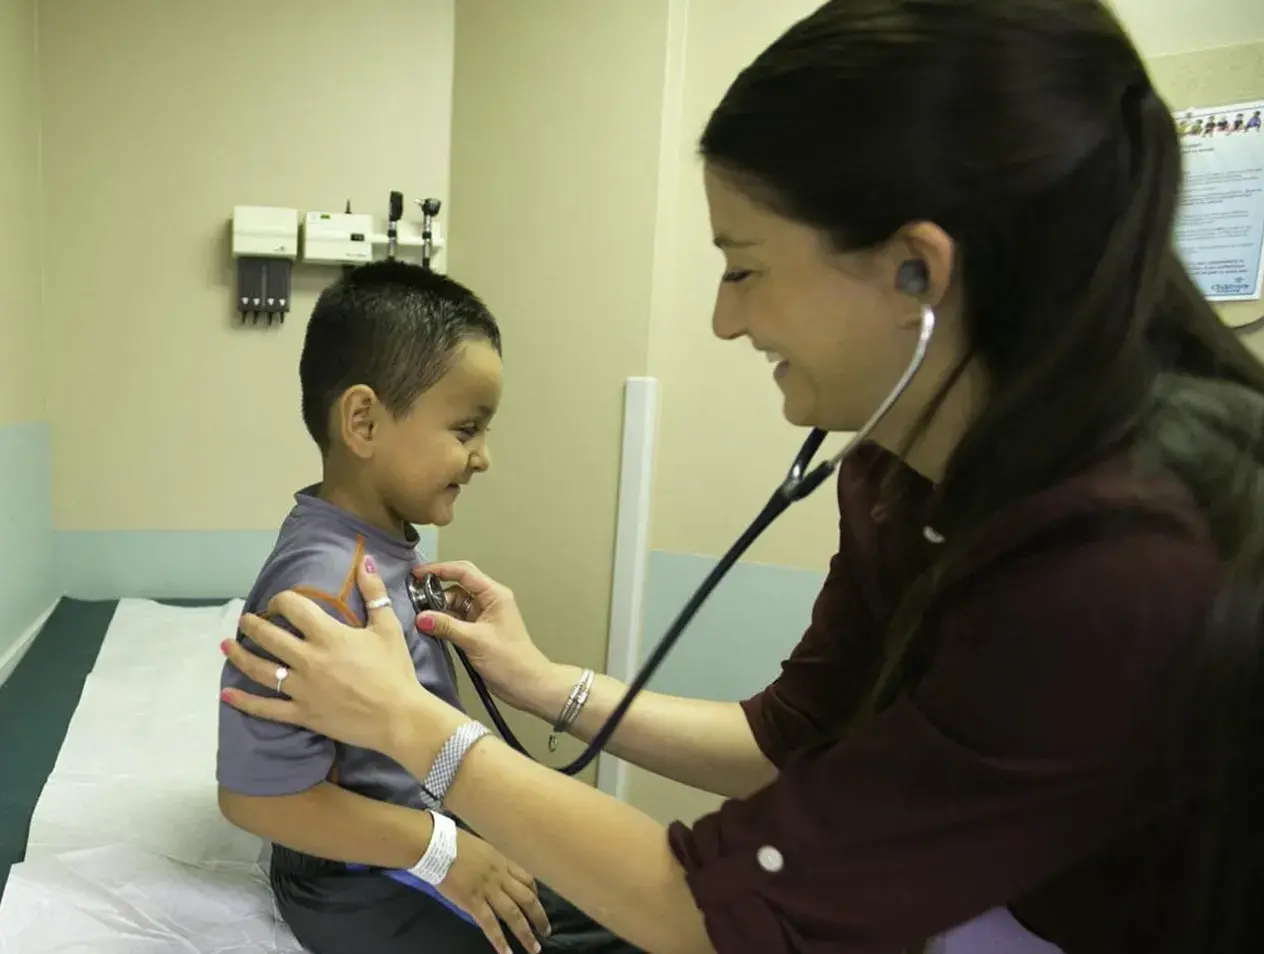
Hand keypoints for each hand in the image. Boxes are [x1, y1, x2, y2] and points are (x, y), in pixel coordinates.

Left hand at [220, 555, 460, 759]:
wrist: (399, 716)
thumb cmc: (395, 670)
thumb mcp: (388, 627)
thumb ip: (374, 593)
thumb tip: (365, 560)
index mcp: (328, 635)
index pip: (293, 607)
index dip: (281, 600)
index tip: (280, 603)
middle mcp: (308, 659)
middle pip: (269, 637)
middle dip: (253, 625)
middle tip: (246, 620)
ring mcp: (302, 689)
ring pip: (260, 670)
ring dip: (240, 655)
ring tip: (227, 646)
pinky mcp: (302, 713)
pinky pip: (266, 708)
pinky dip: (244, 701)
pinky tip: (226, 694)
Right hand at [416, 562, 557, 715]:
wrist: (526, 684)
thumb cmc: (511, 661)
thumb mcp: (475, 641)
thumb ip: (447, 627)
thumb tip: (421, 617)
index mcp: (494, 595)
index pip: (464, 572)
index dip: (440, 569)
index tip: (418, 573)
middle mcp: (489, 601)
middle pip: (457, 585)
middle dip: (436, 588)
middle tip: (413, 594)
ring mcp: (482, 616)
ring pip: (455, 603)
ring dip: (438, 607)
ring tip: (419, 615)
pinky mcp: (477, 631)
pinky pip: (456, 618)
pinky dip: (443, 620)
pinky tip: (429, 625)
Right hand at [442, 830, 549, 953]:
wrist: (437, 845)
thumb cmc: (455, 842)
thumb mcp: (482, 847)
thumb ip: (492, 862)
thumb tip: (494, 873)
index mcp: (503, 861)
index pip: (527, 879)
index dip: (535, 894)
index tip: (537, 904)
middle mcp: (500, 876)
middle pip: (527, 898)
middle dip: (539, 916)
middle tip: (546, 931)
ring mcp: (488, 890)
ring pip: (513, 914)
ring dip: (525, 933)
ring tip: (534, 948)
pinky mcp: (473, 902)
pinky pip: (490, 924)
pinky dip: (499, 940)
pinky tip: (506, 953)